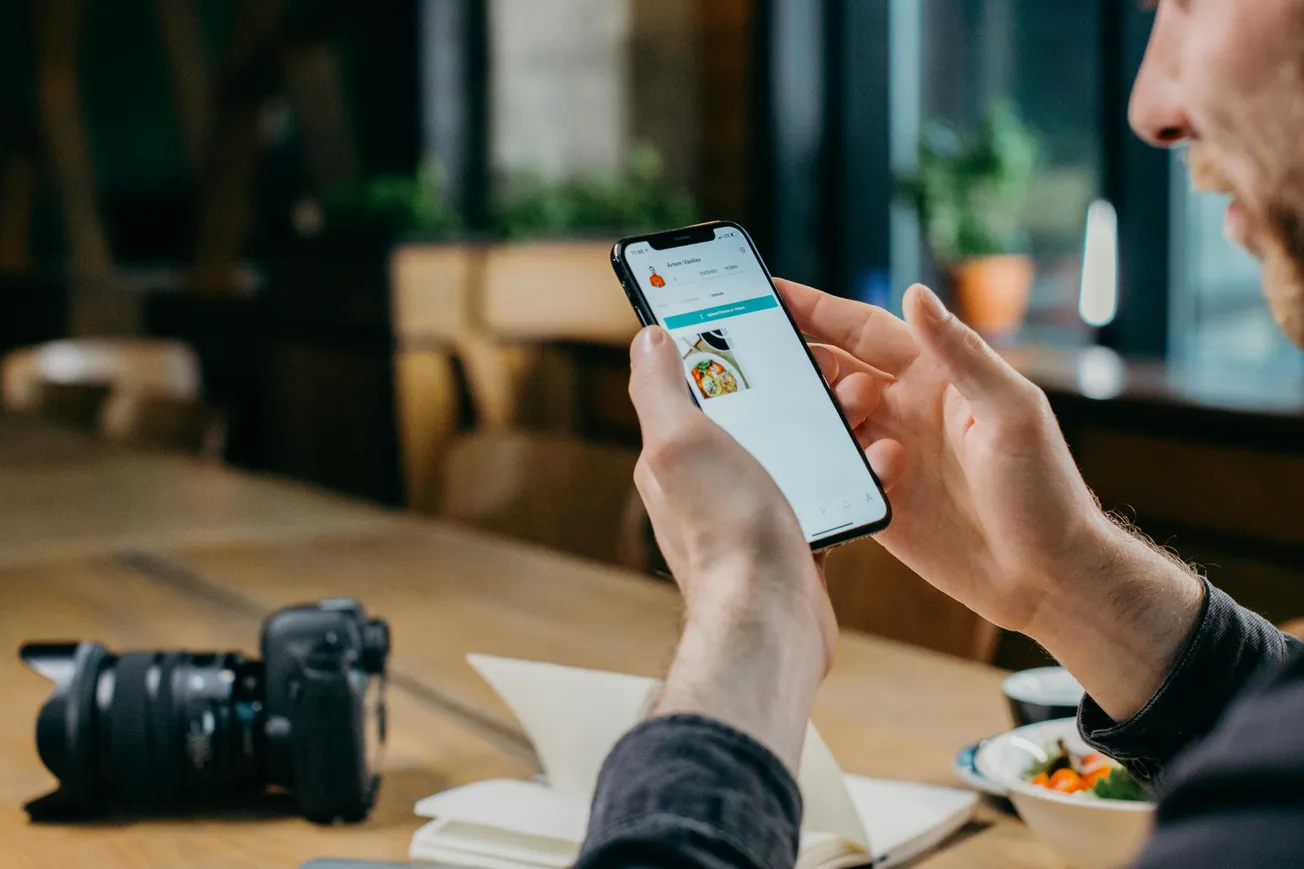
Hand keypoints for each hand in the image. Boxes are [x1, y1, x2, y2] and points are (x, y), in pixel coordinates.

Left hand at [627, 326, 834, 767]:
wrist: (770, 618)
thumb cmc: (723, 529)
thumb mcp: (679, 442)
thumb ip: (660, 388)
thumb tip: (649, 338)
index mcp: (675, 455)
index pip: (697, 387)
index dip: (731, 353)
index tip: (773, 328)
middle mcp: (707, 484)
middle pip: (756, 415)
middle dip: (799, 389)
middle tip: (840, 376)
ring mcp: (749, 512)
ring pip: (795, 451)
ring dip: (831, 428)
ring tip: (864, 413)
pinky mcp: (790, 541)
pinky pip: (822, 492)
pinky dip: (849, 474)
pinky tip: (873, 465)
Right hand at [778, 280, 1202, 719]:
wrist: (1047, 578)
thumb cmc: (1044, 489)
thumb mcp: (1011, 412)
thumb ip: (962, 354)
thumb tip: (915, 294)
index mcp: (938, 376)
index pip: (865, 328)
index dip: (817, 308)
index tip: (770, 290)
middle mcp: (908, 408)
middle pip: (835, 368)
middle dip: (801, 360)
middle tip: (768, 361)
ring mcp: (889, 453)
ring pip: (828, 419)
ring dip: (813, 414)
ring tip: (809, 418)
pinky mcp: (878, 498)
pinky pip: (833, 471)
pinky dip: (818, 464)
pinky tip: (817, 466)